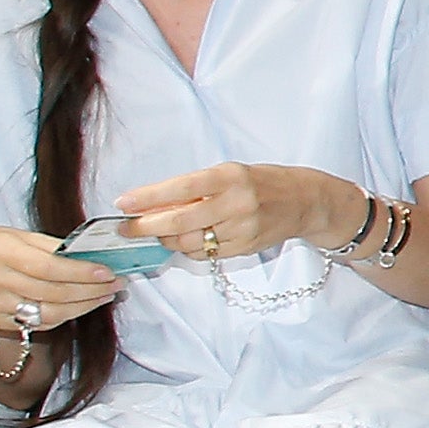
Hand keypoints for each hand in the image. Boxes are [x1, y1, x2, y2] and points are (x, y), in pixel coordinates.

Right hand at [0, 220, 122, 341]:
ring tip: (105, 295)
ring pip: (47, 312)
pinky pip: (37, 324)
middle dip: (90, 290)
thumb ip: (49, 246)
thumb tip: (90, 255)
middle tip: (116, 283)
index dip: (80, 272)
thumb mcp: (14, 235)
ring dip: (83, 306)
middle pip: (50, 292)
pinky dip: (65, 316)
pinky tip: (82, 306)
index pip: (46, 266)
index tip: (107, 272)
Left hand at [116, 159, 350, 264]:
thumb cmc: (261, 182)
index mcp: (229, 177)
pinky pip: (204, 254)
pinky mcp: (244, 248)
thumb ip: (193, 188)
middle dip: (146, 227)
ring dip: (165, 240)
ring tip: (158, 234)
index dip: (147, 198)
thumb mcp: (228, 173)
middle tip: (126, 229)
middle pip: (179, 222)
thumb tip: (150, 204)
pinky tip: (186, 241)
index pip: (180, 188)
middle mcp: (236, 203)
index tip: (123, 204)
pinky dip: (188, 249)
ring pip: (188, 242)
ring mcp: (242, 229)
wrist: (305, 201)